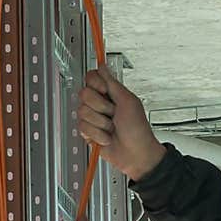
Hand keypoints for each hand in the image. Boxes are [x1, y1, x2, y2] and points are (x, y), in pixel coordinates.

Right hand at [78, 63, 165, 180]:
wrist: (136, 153)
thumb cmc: (138, 129)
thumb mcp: (128, 101)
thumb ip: (112, 83)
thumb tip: (103, 66)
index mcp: (110, 93)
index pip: (91, 78)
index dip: (96, 85)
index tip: (105, 92)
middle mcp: (100, 104)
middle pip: (84, 94)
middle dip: (100, 106)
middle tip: (112, 114)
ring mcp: (93, 118)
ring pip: (82, 112)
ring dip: (100, 123)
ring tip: (111, 128)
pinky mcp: (88, 132)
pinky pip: (82, 127)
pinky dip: (97, 134)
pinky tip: (106, 137)